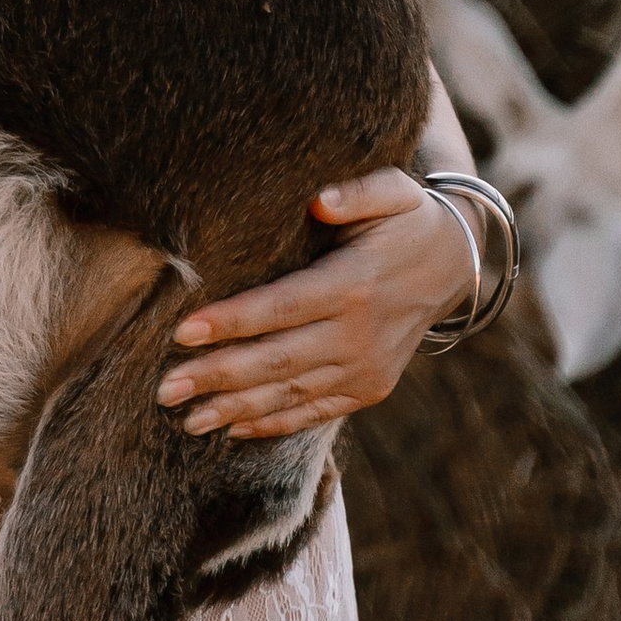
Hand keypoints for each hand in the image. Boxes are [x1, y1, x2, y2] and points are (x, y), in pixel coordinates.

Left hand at [155, 173, 477, 439]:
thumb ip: (356, 192)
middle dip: (217, 377)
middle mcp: (358, 334)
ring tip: (187, 419)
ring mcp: (365, 368)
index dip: (232, 322)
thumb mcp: (391, 191)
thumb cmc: (406, 219)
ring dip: (235, 409)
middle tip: (164, 390)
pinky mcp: (369, 388)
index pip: (281, 308)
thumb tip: (318, 200)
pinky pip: (316, 412)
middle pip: (276, 361)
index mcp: (353, 285)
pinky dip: (274, 423)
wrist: (455, 265)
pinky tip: (233, 429)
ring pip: (290, 394)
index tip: (182, 333)